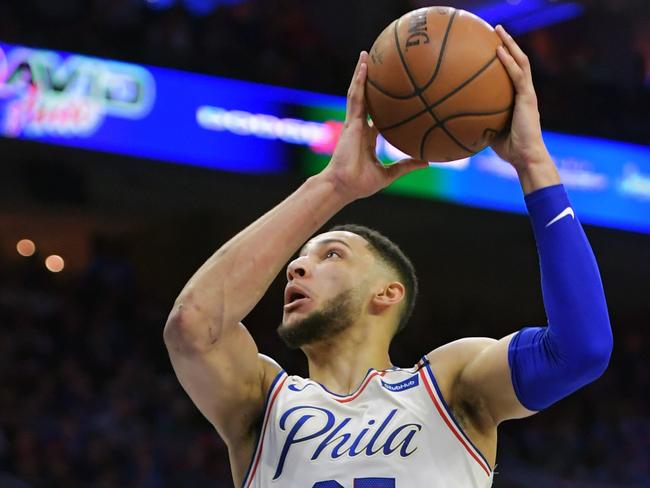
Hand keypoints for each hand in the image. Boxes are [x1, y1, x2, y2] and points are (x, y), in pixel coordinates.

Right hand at [320, 52, 427, 201]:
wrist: (344, 186)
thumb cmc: (361, 184)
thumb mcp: (389, 174)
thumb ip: (406, 165)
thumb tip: (427, 162)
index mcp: (367, 138)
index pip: (375, 116)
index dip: (381, 105)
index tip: (390, 94)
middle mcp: (360, 127)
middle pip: (365, 99)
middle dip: (368, 82)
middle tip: (376, 64)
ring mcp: (354, 123)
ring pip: (358, 93)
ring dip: (361, 74)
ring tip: (366, 55)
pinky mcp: (350, 122)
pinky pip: (356, 97)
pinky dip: (359, 81)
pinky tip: (364, 67)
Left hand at [491, 25, 552, 171]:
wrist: (525, 157)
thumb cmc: (508, 150)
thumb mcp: (488, 132)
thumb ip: (478, 122)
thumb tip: (455, 120)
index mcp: (517, 99)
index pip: (511, 73)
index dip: (504, 58)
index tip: (490, 46)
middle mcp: (524, 92)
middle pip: (518, 61)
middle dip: (507, 43)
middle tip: (495, 29)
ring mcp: (527, 93)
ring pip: (521, 61)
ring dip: (510, 44)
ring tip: (498, 30)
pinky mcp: (528, 98)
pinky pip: (517, 75)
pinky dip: (509, 61)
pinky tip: (498, 50)